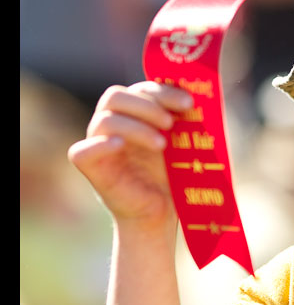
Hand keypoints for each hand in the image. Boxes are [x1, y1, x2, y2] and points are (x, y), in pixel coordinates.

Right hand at [68, 81, 192, 231]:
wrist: (160, 214)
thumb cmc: (171, 179)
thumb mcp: (181, 147)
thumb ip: (185, 123)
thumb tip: (200, 99)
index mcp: (134, 114)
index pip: (141, 89)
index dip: (164, 91)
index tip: (189, 103)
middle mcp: (112, 124)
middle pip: (116, 97)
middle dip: (147, 105)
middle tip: (170, 122)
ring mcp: (98, 144)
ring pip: (104, 120)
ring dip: (135, 126)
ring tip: (162, 144)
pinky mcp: (90, 168)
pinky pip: (81, 151)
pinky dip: (100, 145)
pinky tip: (120, 145)